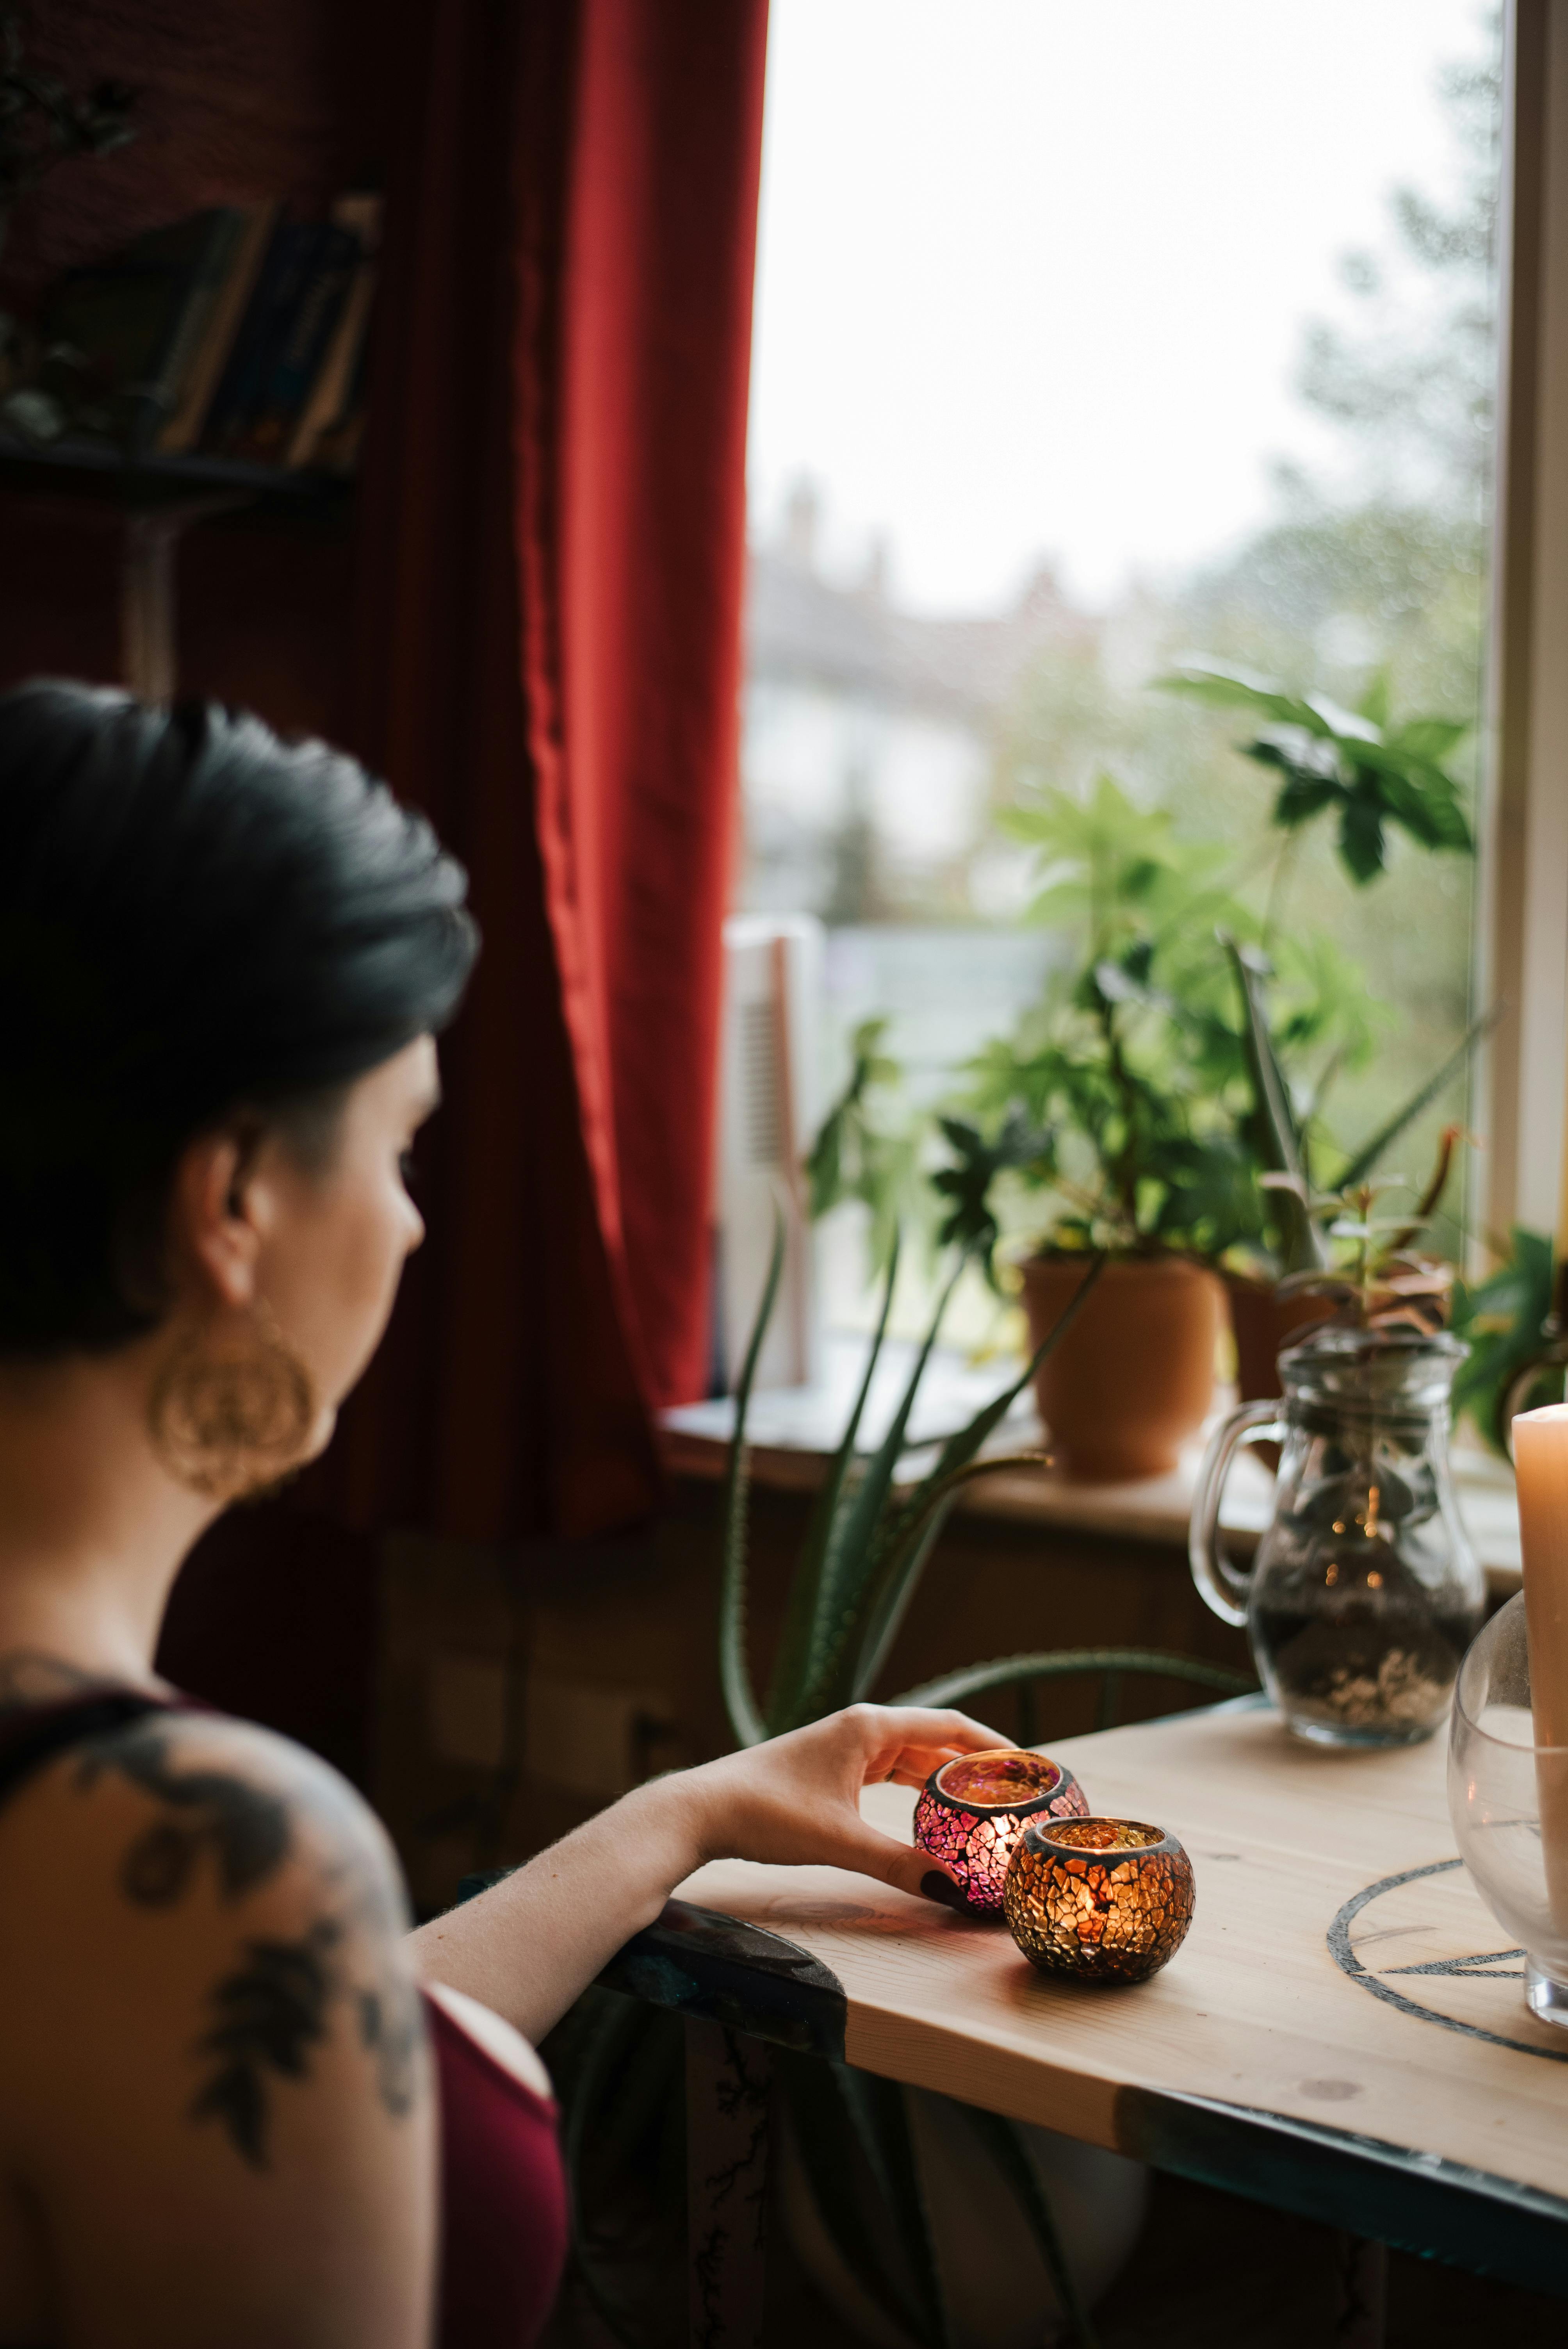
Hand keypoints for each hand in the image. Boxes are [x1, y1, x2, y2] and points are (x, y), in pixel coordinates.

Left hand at [683, 1704, 1008, 1909]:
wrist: (704, 1810)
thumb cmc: (767, 1814)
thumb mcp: (841, 1842)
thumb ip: (899, 1866)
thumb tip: (951, 1893)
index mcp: (869, 1727)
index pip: (948, 1725)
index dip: (992, 1743)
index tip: (1029, 1763)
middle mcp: (861, 1729)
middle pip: (934, 1742)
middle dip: (974, 1767)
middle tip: (1015, 1795)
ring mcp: (845, 1748)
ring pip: (910, 1760)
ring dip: (945, 1781)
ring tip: (985, 1807)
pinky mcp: (831, 1770)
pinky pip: (888, 1774)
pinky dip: (914, 1791)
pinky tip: (932, 1814)